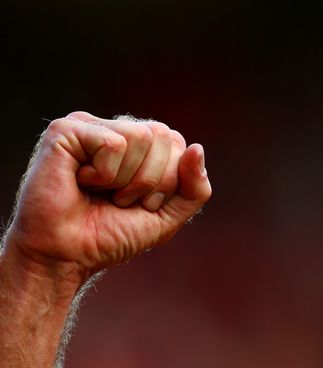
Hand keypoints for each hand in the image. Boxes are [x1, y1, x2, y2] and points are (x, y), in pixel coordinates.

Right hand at [3, 111, 211, 284]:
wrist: (66, 256)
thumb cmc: (110, 236)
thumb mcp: (167, 216)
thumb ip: (195, 188)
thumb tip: (197, 148)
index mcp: (139, 144)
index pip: (178, 144)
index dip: (168, 181)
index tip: (139, 204)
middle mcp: (115, 129)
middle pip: (164, 135)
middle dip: (151, 180)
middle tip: (118, 199)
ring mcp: (89, 126)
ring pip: (142, 136)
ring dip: (126, 179)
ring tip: (100, 192)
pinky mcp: (65, 130)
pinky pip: (113, 143)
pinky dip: (105, 174)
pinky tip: (81, 182)